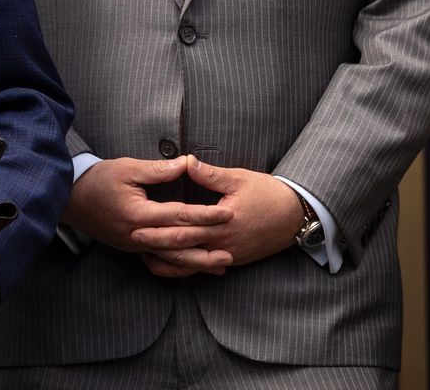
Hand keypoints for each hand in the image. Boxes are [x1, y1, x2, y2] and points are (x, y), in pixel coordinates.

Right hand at [62, 156, 235, 277]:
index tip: (228, 212)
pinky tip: (195, 267)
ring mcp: (134, 245)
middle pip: (180, 243)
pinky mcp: (132, 248)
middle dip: (209, 243)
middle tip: (233, 244)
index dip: (206, 215)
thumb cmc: (97, 179)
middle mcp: (138, 234)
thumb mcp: (127, 167)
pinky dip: (180, 265)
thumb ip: (159, 169)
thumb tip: (187, 163)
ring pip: (172, 258)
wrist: (68, 199)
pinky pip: (160, 261)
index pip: (180, 216)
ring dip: (199, 262)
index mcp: (139, 213)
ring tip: (222, 263)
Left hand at [126, 158, 305, 274]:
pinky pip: (206, 267)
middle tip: (132, 241)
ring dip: (170, 262)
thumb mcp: (239, 179)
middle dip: (157, 246)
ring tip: (146, 258)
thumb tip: (185, 161)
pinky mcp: (234, 260)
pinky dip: (188, 268)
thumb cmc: (268, 194)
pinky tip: (174, 266)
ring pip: (194, 264)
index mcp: (221, 223)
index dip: (158, 228)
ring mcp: (229, 255)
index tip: (136, 225)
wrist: (296, 216)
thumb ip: (210, 174)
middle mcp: (223, 244)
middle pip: (183, 248)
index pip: (183, 228)